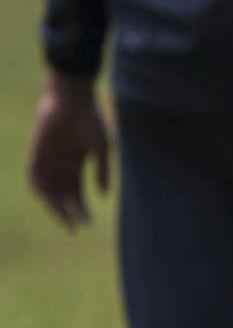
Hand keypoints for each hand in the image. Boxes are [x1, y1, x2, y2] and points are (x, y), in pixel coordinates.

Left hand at [26, 72, 109, 228]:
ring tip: (63, 217)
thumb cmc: (91, 121)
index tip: (87, 224)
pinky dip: (40, 190)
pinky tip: (48, 200)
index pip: (76, 193)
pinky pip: (34, 177)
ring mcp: (47, 161)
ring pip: (48, 190)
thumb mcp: (102, 148)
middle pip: (61, 196)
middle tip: (75, 227)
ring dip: (54, 205)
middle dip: (68, 212)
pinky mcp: (36, 154)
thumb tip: (103, 195)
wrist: (72, 101)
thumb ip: (102, 171)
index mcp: (77, 165)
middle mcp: (60, 166)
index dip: (81, 209)